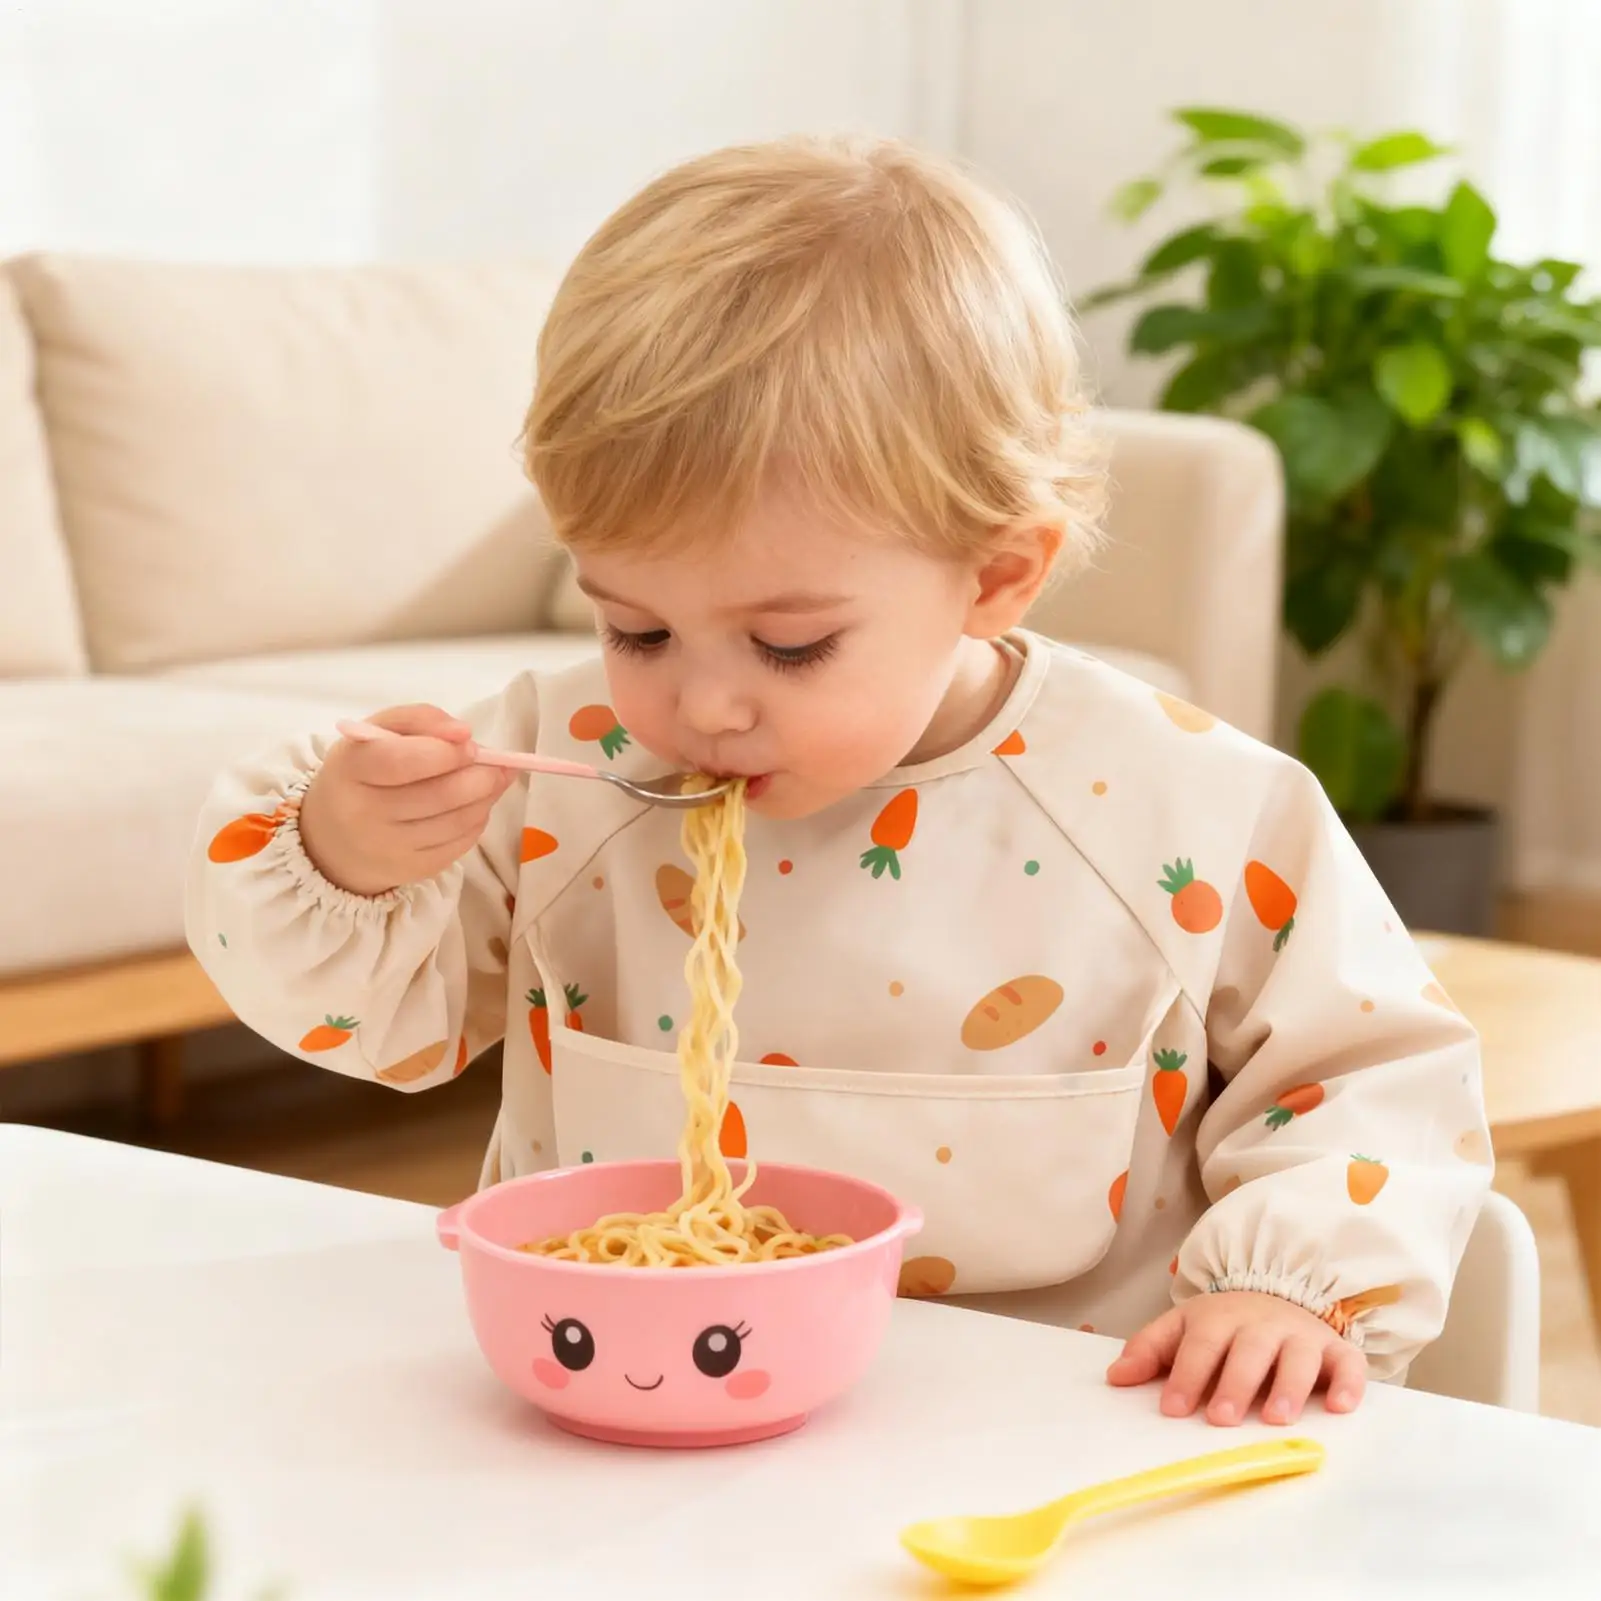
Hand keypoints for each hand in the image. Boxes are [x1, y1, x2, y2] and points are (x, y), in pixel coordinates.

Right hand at [298, 704, 515, 896]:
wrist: (334, 838)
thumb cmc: (364, 773)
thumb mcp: (376, 733)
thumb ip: (419, 719)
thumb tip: (464, 733)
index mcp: (350, 769)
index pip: (401, 761)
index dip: (445, 752)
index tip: (470, 742)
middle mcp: (364, 814)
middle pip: (440, 795)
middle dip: (481, 775)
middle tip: (496, 763)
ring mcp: (389, 848)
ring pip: (458, 821)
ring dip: (487, 796)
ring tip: (492, 779)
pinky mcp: (413, 870)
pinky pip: (461, 843)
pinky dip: (478, 819)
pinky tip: (474, 805)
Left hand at [1106, 1290, 1366, 1425]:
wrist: (1279, 1297)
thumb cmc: (1225, 1326)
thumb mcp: (1183, 1328)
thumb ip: (1150, 1351)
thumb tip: (1115, 1377)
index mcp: (1220, 1318)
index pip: (1201, 1345)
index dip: (1186, 1375)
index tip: (1173, 1408)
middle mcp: (1263, 1324)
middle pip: (1249, 1351)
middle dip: (1235, 1384)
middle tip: (1221, 1418)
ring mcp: (1302, 1336)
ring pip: (1298, 1358)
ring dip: (1288, 1387)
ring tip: (1275, 1419)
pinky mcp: (1337, 1351)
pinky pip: (1349, 1364)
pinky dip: (1348, 1384)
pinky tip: (1339, 1407)